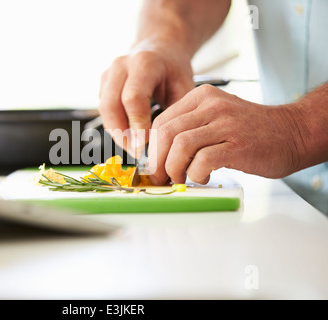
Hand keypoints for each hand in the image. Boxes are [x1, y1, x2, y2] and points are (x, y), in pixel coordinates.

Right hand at [98, 40, 194, 156]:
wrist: (160, 50)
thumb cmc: (173, 71)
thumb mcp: (184, 88)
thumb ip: (175, 113)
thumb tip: (164, 146)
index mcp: (145, 63)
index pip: (133, 98)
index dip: (137, 125)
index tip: (144, 145)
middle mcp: (121, 65)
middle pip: (111, 105)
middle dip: (122, 133)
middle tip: (136, 152)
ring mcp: (109, 74)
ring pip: (104, 109)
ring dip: (116, 133)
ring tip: (133, 148)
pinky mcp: (103, 83)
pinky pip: (104, 109)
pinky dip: (114, 126)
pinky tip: (128, 136)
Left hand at [148, 84, 305, 184]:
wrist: (292, 132)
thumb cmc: (250, 131)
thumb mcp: (216, 118)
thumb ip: (190, 128)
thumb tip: (160, 154)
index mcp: (201, 97)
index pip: (162, 121)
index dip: (152, 148)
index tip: (153, 166)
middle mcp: (212, 105)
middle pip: (166, 133)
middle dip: (158, 162)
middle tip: (162, 178)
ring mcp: (225, 124)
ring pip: (181, 146)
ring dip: (175, 169)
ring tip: (182, 179)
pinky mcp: (237, 145)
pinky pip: (203, 160)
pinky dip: (196, 174)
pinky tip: (203, 177)